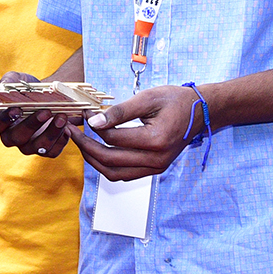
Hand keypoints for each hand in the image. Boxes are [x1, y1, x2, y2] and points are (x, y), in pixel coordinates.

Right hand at [0, 70, 84, 158]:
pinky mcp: (45, 150)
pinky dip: (61, 141)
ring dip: (51, 133)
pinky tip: (68, 128)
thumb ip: (10, 81)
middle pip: (17, 137)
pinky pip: (52, 152)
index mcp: (0, 120)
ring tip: (63, 117)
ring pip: (37, 147)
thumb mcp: (17, 80)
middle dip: (32, 125)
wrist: (47, 98)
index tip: (17, 109)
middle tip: (46, 111)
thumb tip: (8, 84)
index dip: (5, 118)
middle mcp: (12, 137)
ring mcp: (28, 146)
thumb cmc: (27, 90)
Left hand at [72, 84, 199, 181]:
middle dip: (86, 146)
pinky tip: (98, 151)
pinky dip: (108, 166)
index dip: (94, 126)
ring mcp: (156, 167)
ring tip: (81, 144)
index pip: (113, 138)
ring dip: (94, 161)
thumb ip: (119, 111)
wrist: (200, 112)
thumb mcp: (147, 98)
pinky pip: (125, 175)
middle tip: (72, 132)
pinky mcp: (154, 169)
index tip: (84, 114)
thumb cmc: (176, 101)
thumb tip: (94, 121)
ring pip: (114, 174)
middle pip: (109, 160)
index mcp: (155, 140)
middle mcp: (156, 159)